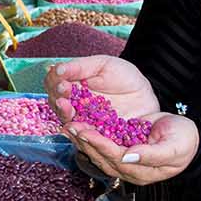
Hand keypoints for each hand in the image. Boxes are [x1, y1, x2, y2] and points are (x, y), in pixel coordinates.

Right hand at [44, 56, 158, 128]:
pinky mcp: (96, 135)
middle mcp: (73, 106)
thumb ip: (80, 67)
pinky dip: (81, 131)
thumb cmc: (123, 76)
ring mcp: (83, 121)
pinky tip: (79, 125)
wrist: (146, 94)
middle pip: (57, 104)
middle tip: (64, 92)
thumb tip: (57, 68)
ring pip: (67, 120)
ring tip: (67, 106)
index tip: (62, 79)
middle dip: (58, 98)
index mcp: (71, 87)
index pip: (53, 85)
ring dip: (65, 113)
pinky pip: (85, 135)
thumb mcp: (102, 65)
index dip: (54, 83)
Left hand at [70, 112, 199, 186]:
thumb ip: (152, 155)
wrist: (187, 137)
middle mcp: (128, 170)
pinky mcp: (120, 149)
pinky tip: (77, 124)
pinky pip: (100, 144)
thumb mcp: (174, 147)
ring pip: (97, 153)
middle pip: (102, 157)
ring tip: (68, 125)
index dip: (100, 146)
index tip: (86, 132)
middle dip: (85, 142)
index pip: (116, 158)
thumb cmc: (185, 141)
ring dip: (83, 139)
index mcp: (142, 172)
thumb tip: (128, 157)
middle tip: (70, 126)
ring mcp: (123, 161)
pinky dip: (88, 135)